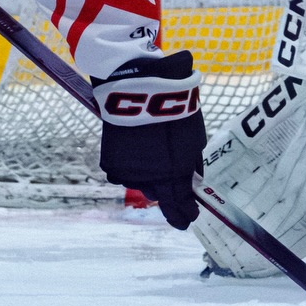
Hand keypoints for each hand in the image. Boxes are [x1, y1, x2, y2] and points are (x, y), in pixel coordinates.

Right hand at [93, 50, 205, 228]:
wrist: (140, 86)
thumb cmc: (174, 107)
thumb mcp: (194, 137)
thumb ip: (193, 165)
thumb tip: (193, 182)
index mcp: (175, 173)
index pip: (179, 206)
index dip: (184, 215)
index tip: (189, 219)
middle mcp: (150, 178)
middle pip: (159, 194)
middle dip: (166, 187)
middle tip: (170, 170)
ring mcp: (129, 172)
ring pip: (140, 183)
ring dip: (147, 174)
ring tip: (151, 149)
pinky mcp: (111, 163)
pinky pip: (123, 173)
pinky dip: (130, 166)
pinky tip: (135, 147)